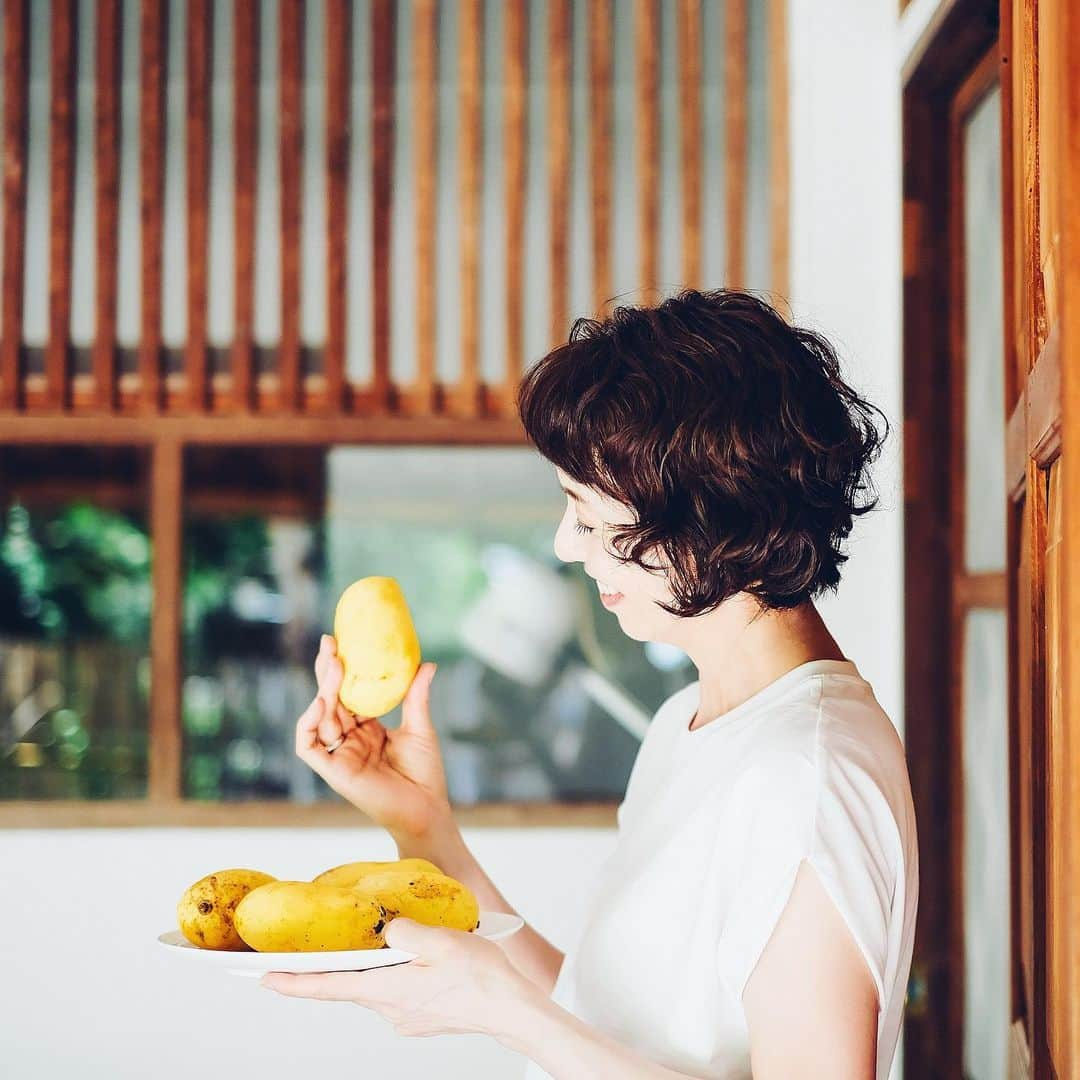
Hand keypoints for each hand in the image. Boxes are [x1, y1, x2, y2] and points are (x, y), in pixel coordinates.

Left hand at [259, 918, 538, 1039]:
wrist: (512, 1009)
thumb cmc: (481, 976)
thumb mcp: (442, 941)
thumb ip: (406, 931)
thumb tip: (386, 928)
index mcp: (389, 989)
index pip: (329, 986)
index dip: (294, 981)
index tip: (264, 977)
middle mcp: (391, 1008)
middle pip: (350, 984)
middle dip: (330, 967)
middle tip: (305, 949)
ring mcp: (406, 1016)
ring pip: (376, 985)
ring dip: (369, 967)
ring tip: (375, 943)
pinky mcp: (421, 1016)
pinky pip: (396, 991)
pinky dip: (393, 973)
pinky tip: (413, 957)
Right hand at [296, 635, 452, 840]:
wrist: (427, 810)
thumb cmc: (425, 774)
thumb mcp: (421, 728)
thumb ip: (417, 697)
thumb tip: (427, 664)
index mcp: (367, 728)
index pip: (349, 693)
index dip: (343, 669)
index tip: (343, 641)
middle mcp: (349, 739)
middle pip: (331, 699)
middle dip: (328, 671)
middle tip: (331, 643)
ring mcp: (339, 755)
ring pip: (320, 717)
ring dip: (324, 691)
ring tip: (336, 667)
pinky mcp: (334, 772)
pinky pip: (308, 747)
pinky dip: (308, 725)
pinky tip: (322, 704)